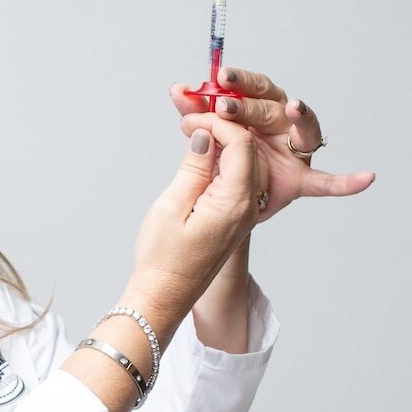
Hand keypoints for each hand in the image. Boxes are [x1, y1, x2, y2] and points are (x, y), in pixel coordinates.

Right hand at [128, 116, 265, 324]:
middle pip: (247, 150)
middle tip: (191, 115)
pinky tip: (200, 153)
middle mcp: (247, 207)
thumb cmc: (163, 259)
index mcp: (234, 203)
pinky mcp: (233, 217)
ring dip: (221, 142)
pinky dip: (219, 160)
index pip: (240, 145)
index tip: (192, 117)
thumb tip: (205, 136)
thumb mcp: (173, 206)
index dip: (218, 123)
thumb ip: (194, 167)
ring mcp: (242, 213)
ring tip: (193, 129)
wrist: (164, 296)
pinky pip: (235, 179)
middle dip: (223, 127)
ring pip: (242, 162)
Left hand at [171, 67, 375, 221]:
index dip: (237, 80)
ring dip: (300, 117)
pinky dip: (346, 182)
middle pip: (271, 106)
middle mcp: (281, 123)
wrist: (218, 205)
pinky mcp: (301, 178)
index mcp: (257, 107)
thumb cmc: (218, 160)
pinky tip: (367, 178)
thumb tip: (177, 89)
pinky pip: (326, 181)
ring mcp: (294, 149)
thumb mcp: (203, 135)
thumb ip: (195, 113)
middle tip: (225, 106)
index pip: (251, 86)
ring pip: (302, 130)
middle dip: (248, 105)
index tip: (219, 75)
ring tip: (295, 108)